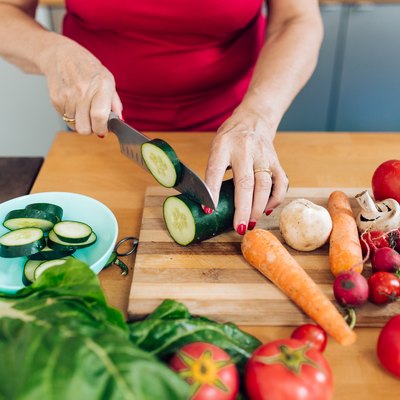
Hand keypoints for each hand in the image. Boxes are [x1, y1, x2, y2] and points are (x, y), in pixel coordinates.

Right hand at [40, 36, 121, 135]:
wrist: (61, 55)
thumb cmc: (88, 69)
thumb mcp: (108, 81)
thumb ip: (115, 103)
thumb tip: (120, 121)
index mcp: (101, 86)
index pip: (99, 117)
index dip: (101, 128)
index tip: (103, 130)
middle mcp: (83, 91)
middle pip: (85, 128)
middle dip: (91, 129)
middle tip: (93, 121)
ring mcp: (68, 96)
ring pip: (75, 126)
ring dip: (81, 122)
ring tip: (83, 108)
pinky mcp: (55, 99)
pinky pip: (65, 119)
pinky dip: (71, 116)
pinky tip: (74, 103)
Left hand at [205, 107, 287, 234]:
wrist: (254, 119)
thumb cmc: (230, 139)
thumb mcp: (216, 148)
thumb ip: (214, 171)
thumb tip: (207, 203)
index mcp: (223, 145)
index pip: (215, 170)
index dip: (212, 192)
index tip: (208, 211)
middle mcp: (244, 149)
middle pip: (245, 182)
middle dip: (243, 209)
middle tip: (240, 228)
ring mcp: (263, 154)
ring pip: (265, 184)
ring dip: (259, 207)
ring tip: (252, 223)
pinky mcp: (276, 160)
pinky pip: (280, 182)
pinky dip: (275, 199)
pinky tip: (266, 210)